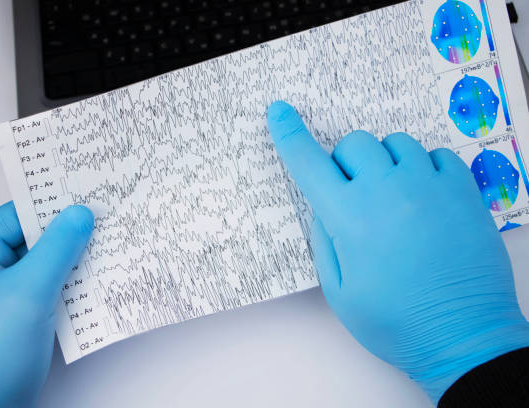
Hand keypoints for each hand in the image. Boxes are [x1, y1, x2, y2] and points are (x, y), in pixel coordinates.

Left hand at [0, 202, 93, 406]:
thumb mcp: (28, 292)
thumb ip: (58, 248)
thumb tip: (80, 214)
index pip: (16, 215)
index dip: (52, 206)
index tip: (88, 198)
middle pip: (33, 240)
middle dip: (69, 236)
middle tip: (105, 223)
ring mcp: (1, 297)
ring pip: (45, 267)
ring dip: (74, 263)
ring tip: (107, 251)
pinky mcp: (18, 319)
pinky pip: (49, 291)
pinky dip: (71, 287)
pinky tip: (96, 285)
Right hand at [266, 101, 528, 402]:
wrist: (464, 337)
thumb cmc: (396, 322)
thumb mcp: (339, 291)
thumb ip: (324, 240)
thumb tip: (323, 205)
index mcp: (350, 217)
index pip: (310, 163)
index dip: (290, 134)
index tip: (279, 112)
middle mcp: (388, 190)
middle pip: (355, 143)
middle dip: (346, 162)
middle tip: (354, 193)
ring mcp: (429, 186)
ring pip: (396, 142)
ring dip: (385, 162)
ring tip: (392, 196)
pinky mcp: (463, 190)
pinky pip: (436, 154)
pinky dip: (423, 167)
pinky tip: (423, 196)